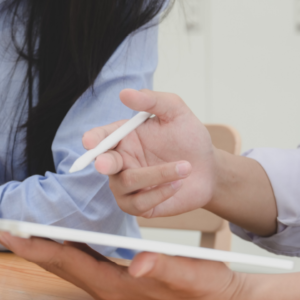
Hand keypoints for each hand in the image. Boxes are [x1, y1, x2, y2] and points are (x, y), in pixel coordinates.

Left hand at [0, 230, 242, 299]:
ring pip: (65, 263)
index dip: (32, 245)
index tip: (5, 231)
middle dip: (25, 245)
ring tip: (17, 229)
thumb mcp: (185, 274)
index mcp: (114, 285)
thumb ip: (160, 268)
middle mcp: (105, 286)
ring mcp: (109, 284)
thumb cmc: (202, 287)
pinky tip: (57, 235)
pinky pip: (80, 261)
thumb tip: (138, 264)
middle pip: (56, 263)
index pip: (64, 260)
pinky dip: (61, 246)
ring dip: (39, 246)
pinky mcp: (117, 278)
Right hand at [84, 89, 216, 217]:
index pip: (100, 138)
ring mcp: (128, 186)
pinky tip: (178, 184)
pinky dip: (160, 193)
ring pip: (127, 184)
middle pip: (104, 164)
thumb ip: (152, 101)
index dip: (93, 140)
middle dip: (104, 163)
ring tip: (185, 167)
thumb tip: (125, 93)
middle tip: (106, 164)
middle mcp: (121, 162)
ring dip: (156, 175)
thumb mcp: (176, 112)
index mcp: (123, 138)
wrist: (208, 169)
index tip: (90, 142)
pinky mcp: (140, 206)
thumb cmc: (189, 139)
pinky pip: (139, 204)